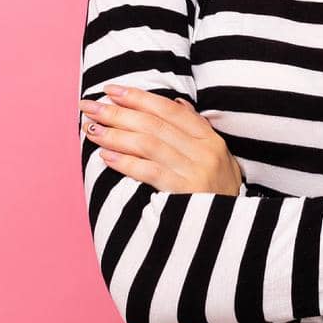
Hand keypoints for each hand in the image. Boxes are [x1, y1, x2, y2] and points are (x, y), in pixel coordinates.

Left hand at [80, 84, 244, 194]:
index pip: (169, 110)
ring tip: (90, 129)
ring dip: (115, 134)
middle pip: (153, 125)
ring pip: (148, 145)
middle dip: (117, 112)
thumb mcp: (219, 156)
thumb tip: (176, 103)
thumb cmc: (219, 192)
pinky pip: (149, 173)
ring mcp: (194, 173)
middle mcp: (203, 153)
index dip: (138, 97)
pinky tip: (105, 155)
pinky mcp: (183, 195)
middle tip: (89, 106)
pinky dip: (125, 162)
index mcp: (210, 139)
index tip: (110, 90)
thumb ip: (196, 128)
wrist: (233, 232)